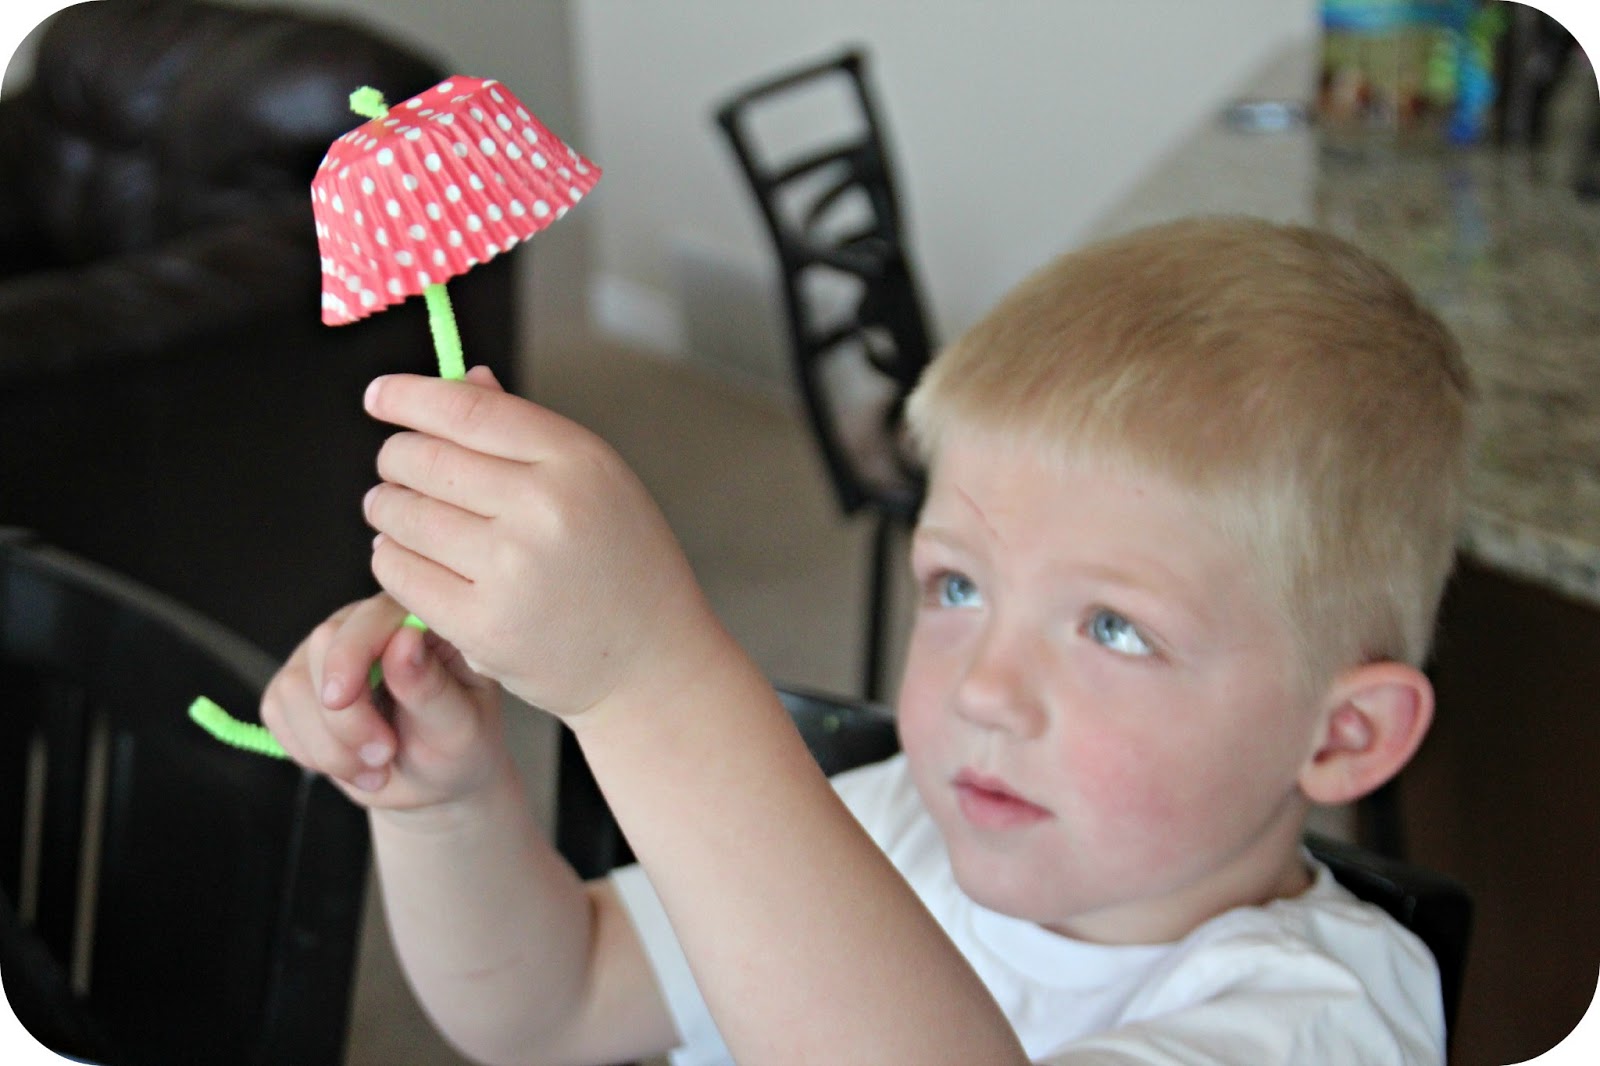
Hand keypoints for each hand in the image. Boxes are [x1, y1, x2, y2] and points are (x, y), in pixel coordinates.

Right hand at [260, 592, 503, 808]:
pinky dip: (309, 751)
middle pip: (322, 649)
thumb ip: (431, 687)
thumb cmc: (458, 746)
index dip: (350, 655)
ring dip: (329, 745)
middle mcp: (366, 626)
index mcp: (417, 620)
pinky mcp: (297, 686)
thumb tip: (405, 639)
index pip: (371, 618)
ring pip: (293, 686)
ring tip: (375, 769)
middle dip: (345, 719)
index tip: (342, 701)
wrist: (432, 781)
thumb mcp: (460, 726)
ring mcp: (325, 654)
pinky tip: (348, 764)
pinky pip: (277, 711)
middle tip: (383, 756)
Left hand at [361, 366, 722, 719]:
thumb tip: (461, 377)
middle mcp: (545, 508)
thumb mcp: (596, 481)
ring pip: (401, 515)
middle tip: (398, 471)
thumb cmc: (622, 563)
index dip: (408, 396)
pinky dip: (391, 559)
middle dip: (396, 460)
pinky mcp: (484, 627)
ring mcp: (513, 571)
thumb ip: (525, 431)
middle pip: (422, 460)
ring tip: (400, 515)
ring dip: (387, 510)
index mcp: (577, 460)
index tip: (378, 395)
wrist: (653, 662)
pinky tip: (407, 556)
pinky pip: (398, 572)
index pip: (466, 411)